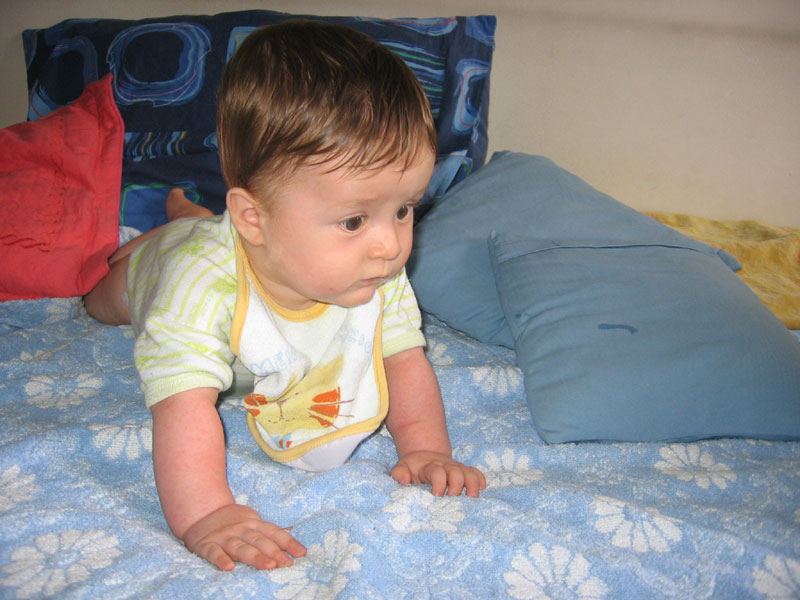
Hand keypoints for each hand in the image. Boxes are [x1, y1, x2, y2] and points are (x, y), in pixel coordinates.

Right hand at [181, 503, 305, 570]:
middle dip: (274, 552)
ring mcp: (224, 537)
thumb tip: (294, 540)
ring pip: (241, 548)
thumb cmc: (233, 522)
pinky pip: (214, 553)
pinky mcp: (207, 545)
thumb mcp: (252, 522)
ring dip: (254, 557)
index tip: (301, 553)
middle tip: (287, 564)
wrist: (202, 511)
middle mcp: (242, 530)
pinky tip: (228, 567)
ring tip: (268, 566)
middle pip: (260, 541)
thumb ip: (269, 533)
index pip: (274, 533)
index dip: (288, 542)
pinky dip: (221, 560)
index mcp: (254, 524)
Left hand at [391, 451, 485, 497]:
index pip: (437, 473)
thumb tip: (405, 481)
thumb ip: (399, 474)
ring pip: (470, 473)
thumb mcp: (402, 468)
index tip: (436, 495)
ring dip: (472, 486)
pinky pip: (477, 474)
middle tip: (451, 501)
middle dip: (456, 488)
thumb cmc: (412, 468)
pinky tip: (478, 492)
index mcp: (430, 467)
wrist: (424, 456)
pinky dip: (480, 483)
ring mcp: (457, 469)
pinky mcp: (465, 472)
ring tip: (470, 500)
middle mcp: (446, 466)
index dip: (439, 484)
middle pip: (457, 473)